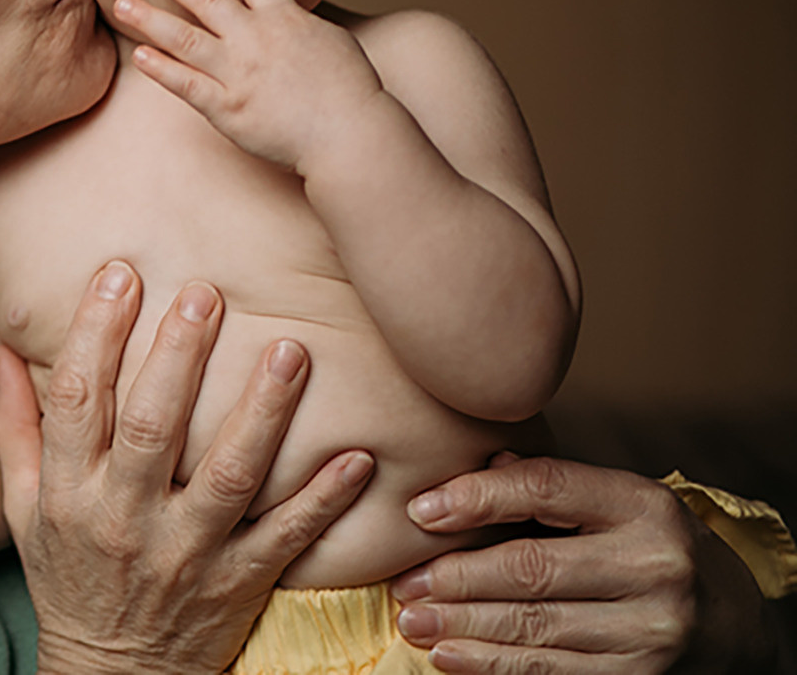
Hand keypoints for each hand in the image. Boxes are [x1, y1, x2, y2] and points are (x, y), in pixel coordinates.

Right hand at [0, 262, 375, 673]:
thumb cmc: (65, 577)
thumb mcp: (21, 508)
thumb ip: (15, 427)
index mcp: (69, 494)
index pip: (77, 399)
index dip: (95, 332)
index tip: (119, 272)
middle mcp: (124, 520)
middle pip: (152, 427)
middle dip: (179, 355)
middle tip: (206, 292)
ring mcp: (185, 555)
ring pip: (228, 476)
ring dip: (263, 413)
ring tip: (291, 352)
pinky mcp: (238, 585)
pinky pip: (286, 539)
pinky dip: (324, 499)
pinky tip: (357, 453)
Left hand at [115, 0, 384, 172]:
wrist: (350, 133)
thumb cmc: (351, 90)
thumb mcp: (331, 41)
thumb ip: (300, 25)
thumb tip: (286, 13)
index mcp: (286, 17)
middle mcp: (255, 37)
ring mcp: (237, 71)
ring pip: (184, 36)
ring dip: (150, 17)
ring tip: (122, 4)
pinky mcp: (226, 106)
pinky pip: (184, 83)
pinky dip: (160, 68)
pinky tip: (139, 55)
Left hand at [392, 454, 775, 672]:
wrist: (729, 620)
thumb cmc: (646, 546)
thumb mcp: (615, 502)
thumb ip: (546, 489)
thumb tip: (466, 477)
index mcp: (642, 504)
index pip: (545, 489)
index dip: (476, 497)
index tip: (419, 511)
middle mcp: (654, 565)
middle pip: (532, 568)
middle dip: (456, 578)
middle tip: (404, 583)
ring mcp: (651, 628)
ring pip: (535, 627)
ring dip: (463, 626)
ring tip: (412, 621)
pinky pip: (552, 671)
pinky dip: (494, 665)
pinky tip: (451, 658)